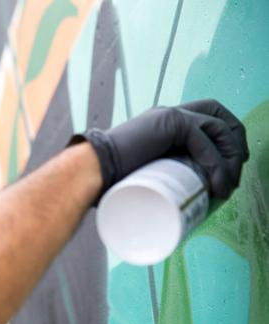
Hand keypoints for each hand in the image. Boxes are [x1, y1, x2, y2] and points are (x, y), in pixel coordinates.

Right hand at [72, 99, 248, 201]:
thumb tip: (168, 208)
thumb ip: (156, 181)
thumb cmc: (108, 181)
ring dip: (229, 159)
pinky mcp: (169, 123)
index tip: (229, 168)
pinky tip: (216, 183)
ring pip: (217, 128)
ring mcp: (169, 116)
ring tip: (225, 187)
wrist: (90, 171)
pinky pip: (203, 140)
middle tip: (234, 174)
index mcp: (161, 124)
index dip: (224, 139)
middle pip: (218, 115)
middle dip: (235, 142)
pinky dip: (215, 163)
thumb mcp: (141, 176)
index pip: (204, 119)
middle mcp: (168, 114)